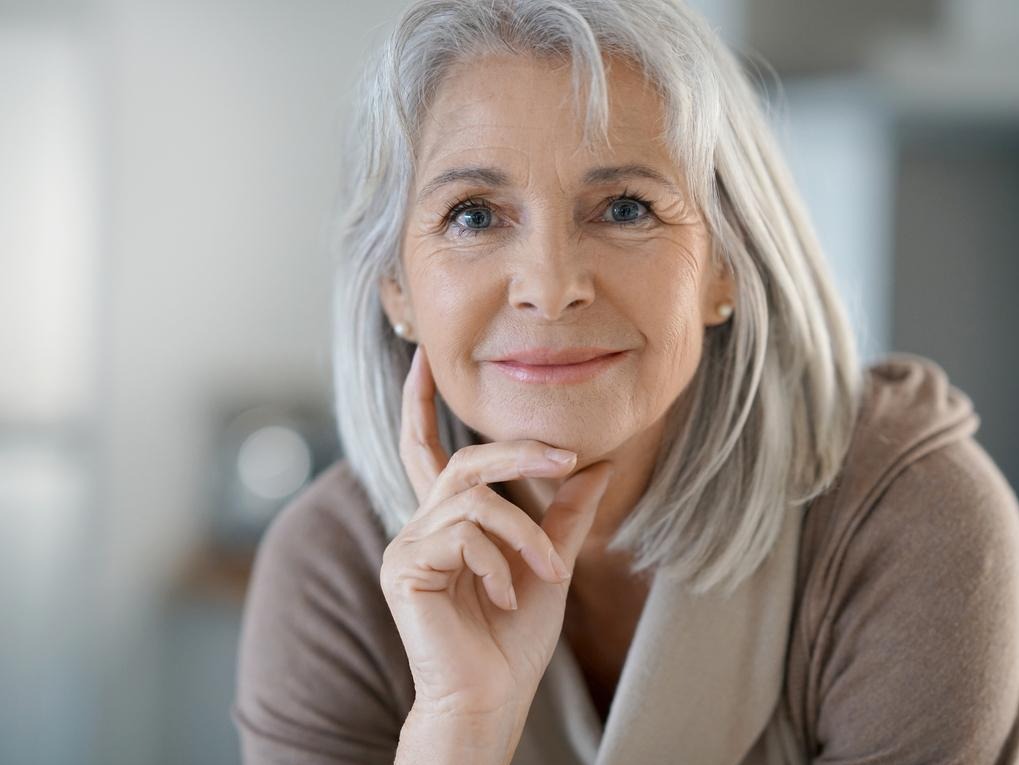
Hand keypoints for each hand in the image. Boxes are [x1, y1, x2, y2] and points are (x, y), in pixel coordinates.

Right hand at [380, 344, 614, 719]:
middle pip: (464, 461)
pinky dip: (498, 563)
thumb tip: (596, 463)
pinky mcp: (403, 567)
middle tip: (568, 458)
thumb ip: (566, 514)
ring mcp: (407, 546)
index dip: (420, 403)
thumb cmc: (514, 638)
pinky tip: (504, 598)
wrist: (492, 697)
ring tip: (546, 573)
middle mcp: (420, 525)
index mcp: (447, 521)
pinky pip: (462, 534)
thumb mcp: (549, 563)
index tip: (422, 357)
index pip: (426, 449)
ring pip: (472, 498)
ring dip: (525, 532)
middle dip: (518, 453)